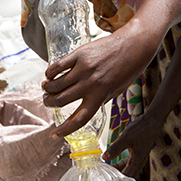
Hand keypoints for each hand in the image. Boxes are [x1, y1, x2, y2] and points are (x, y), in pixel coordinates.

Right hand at [43, 20, 158, 138]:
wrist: (133, 46)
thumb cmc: (126, 70)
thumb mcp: (115, 91)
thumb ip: (98, 99)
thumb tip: (83, 107)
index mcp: (100, 96)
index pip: (78, 119)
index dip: (64, 130)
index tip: (54, 135)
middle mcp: (90, 84)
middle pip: (60, 100)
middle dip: (49, 103)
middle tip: (48, 101)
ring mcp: (83, 69)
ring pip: (55, 84)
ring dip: (47, 88)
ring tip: (47, 87)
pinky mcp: (79, 54)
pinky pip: (57, 66)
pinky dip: (49, 72)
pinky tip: (50, 74)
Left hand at [103, 114, 161, 176]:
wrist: (152, 121)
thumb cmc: (141, 129)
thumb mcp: (125, 138)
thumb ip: (115, 148)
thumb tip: (104, 158)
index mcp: (138, 160)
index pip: (128, 177)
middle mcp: (139, 161)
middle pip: (128, 175)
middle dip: (118, 178)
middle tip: (105, 179)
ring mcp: (138, 158)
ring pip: (128, 169)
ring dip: (118, 171)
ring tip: (106, 172)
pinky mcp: (137, 153)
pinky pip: (128, 163)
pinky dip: (120, 164)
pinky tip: (112, 163)